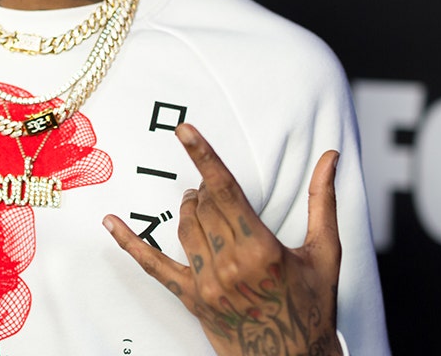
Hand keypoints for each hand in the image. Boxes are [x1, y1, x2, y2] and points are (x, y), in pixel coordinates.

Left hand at [104, 124, 341, 355]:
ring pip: (184, 227)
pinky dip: (129, 243)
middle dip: (209, 188)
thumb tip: (330, 158)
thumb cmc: (313, 309)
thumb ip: (323, 201)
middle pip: (204, 206)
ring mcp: (207, 284)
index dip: (204, 156)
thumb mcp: (325, 254)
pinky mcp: (192, 299)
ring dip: (190, 207)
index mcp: (263, 250)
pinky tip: (110, 223)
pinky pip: (154, 266)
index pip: (226, 191)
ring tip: (200, 201)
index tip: (185, 130)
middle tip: (218, 187)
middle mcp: (230, 265)